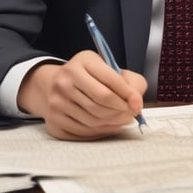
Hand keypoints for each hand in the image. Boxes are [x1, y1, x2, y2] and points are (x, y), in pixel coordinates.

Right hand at [17, 50, 146, 139]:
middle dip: (122, 110)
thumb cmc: (89, 77)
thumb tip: (136, 103)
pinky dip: (100, 131)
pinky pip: (83, 131)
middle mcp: (66, 79)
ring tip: (121, 119)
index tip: (137, 103)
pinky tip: (107, 125)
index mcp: (83, 61)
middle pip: (102, 101)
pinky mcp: (54, 120)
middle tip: (131, 113)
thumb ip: (129, 81)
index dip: (128, 94)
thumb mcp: (108, 68)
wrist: (54, 85)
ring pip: (94, 119)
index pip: (111, 79)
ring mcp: (57, 100)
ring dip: (113, 122)